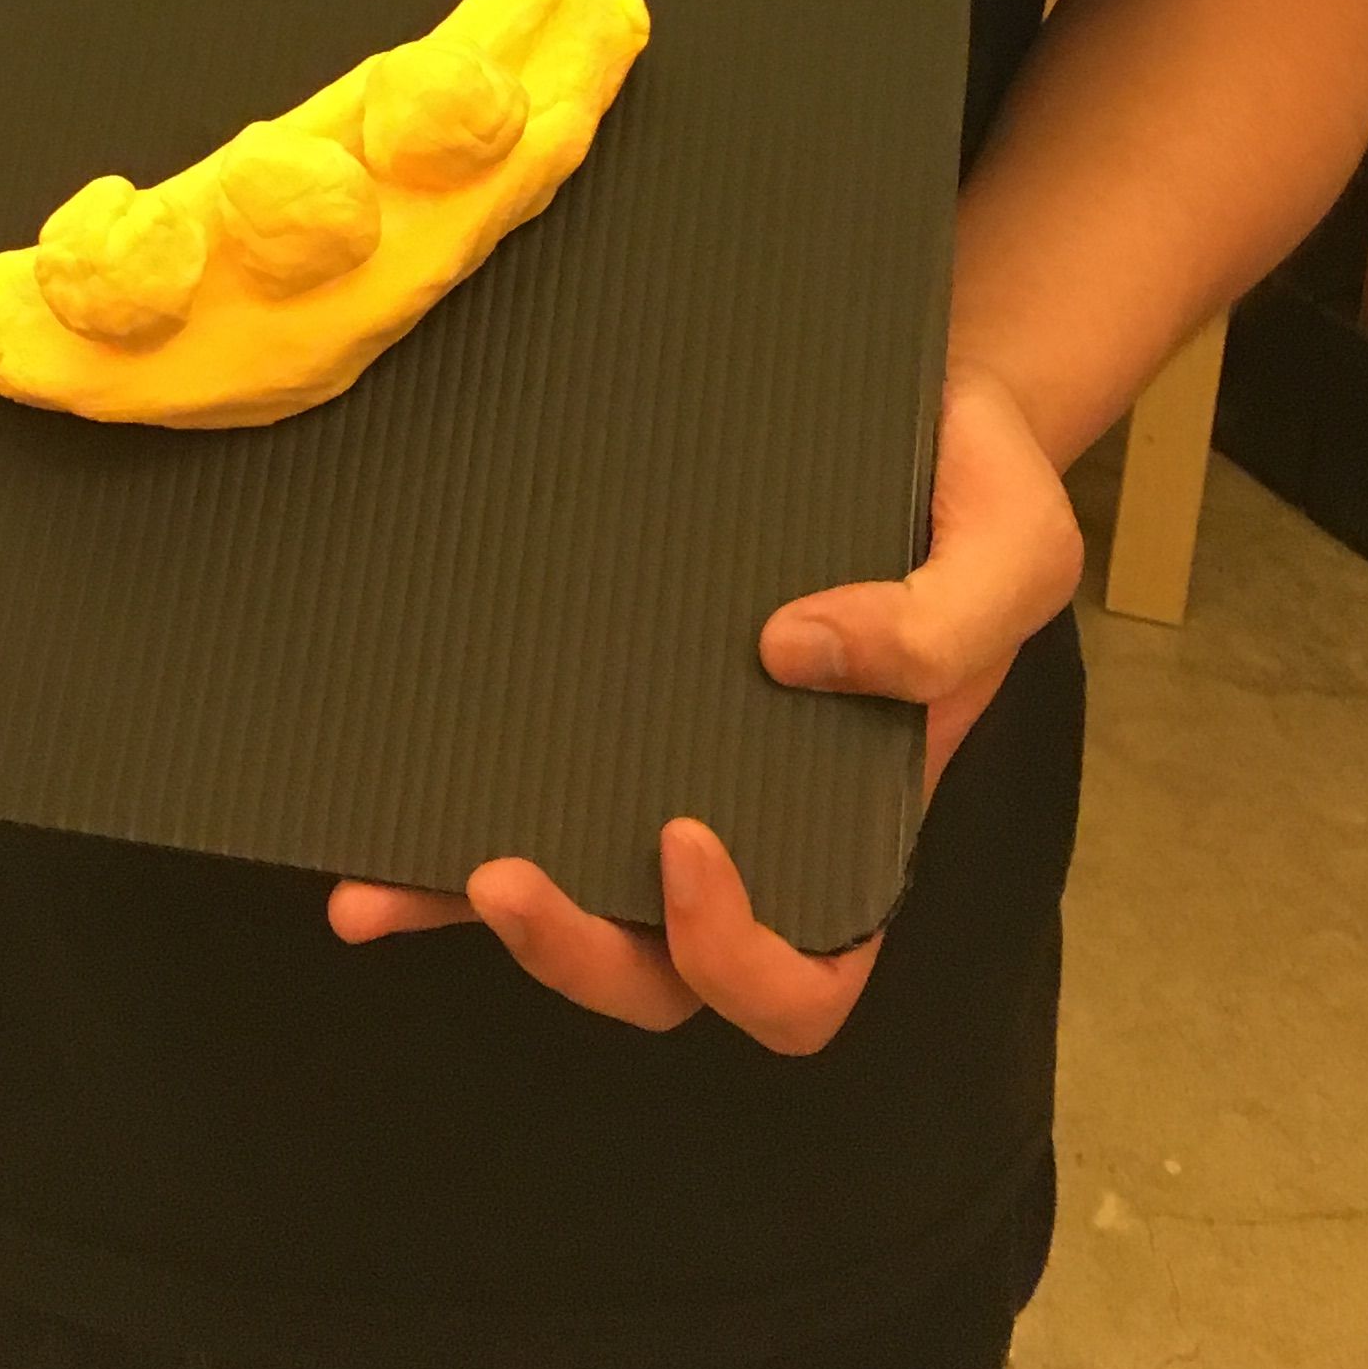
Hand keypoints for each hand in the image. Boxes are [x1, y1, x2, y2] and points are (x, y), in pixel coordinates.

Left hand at [328, 368, 1082, 1049]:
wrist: (919, 391)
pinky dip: (434, 834)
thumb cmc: (977, 487)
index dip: (739, 956)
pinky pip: (519, 784)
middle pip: (667, 977)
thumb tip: (794, 653)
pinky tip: (353, 834)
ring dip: (469, 916)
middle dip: (578, 953)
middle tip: (506, 875)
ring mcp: (664, 764)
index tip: (683, 838)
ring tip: (376, 890)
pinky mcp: (597, 695)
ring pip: (574, 904)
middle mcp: (757, 823)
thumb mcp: (1014, 550)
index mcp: (859, 829)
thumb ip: (940, 627)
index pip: (808, 975)